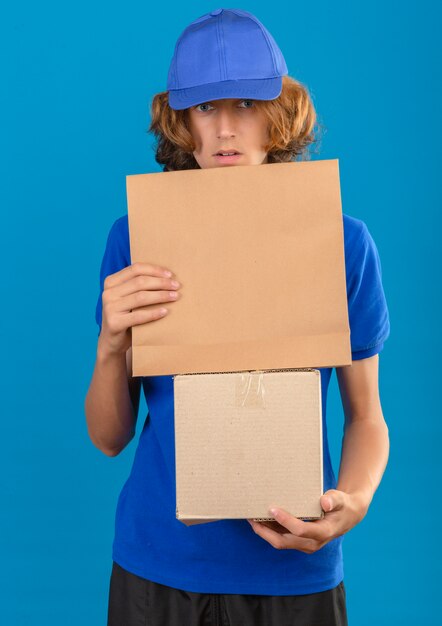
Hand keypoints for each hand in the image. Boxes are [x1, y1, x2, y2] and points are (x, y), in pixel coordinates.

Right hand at [99, 262, 180, 355]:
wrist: (112, 341)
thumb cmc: (125, 316)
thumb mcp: (127, 297)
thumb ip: (138, 286)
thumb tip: (167, 276)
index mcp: (111, 282)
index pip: (136, 269)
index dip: (155, 270)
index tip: (170, 274)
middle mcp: (108, 293)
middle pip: (140, 282)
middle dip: (161, 282)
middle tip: (177, 286)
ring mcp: (109, 308)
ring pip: (140, 297)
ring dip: (161, 295)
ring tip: (175, 297)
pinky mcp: (114, 323)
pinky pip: (138, 316)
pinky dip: (154, 313)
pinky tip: (165, 311)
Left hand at [247, 489, 368, 552]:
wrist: (346, 516)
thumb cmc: (342, 505)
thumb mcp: (341, 500)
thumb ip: (334, 500)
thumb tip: (325, 502)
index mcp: (323, 532)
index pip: (300, 530)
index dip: (285, 520)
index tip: (272, 508)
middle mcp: (312, 543)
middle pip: (284, 541)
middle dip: (265, 531)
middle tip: (251, 517)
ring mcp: (305, 544)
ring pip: (280, 542)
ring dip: (264, 532)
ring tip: (250, 518)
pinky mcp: (299, 542)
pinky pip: (281, 539)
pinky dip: (269, 531)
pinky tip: (260, 520)